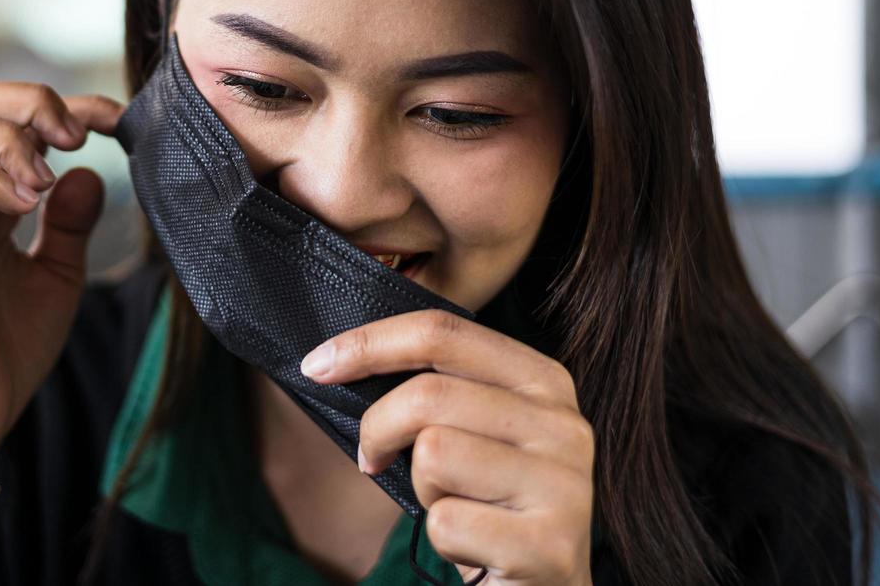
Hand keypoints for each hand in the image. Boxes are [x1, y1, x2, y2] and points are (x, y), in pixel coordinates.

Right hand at [0, 82, 124, 461]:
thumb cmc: (8, 346)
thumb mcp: (57, 273)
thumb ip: (70, 222)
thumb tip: (87, 171)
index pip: (10, 118)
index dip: (65, 104)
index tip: (114, 118)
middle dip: (26, 99)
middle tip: (73, 136)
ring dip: (7, 137)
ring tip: (44, 179)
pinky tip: (28, 207)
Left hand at [299, 309, 594, 585]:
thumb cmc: (491, 505)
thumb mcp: (473, 432)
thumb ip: (436, 390)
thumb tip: (339, 359)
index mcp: (544, 381)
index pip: (442, 331)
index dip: (369, 343)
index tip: (315, 364)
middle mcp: (564, 424)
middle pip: (429, 396)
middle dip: (378, 430)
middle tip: (374, 460)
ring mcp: (564, 485)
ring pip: (434, 455)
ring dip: (423, 490)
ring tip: (455, 506)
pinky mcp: (549, 545)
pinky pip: (448, 522)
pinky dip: (442, 539)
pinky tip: (475, 547)